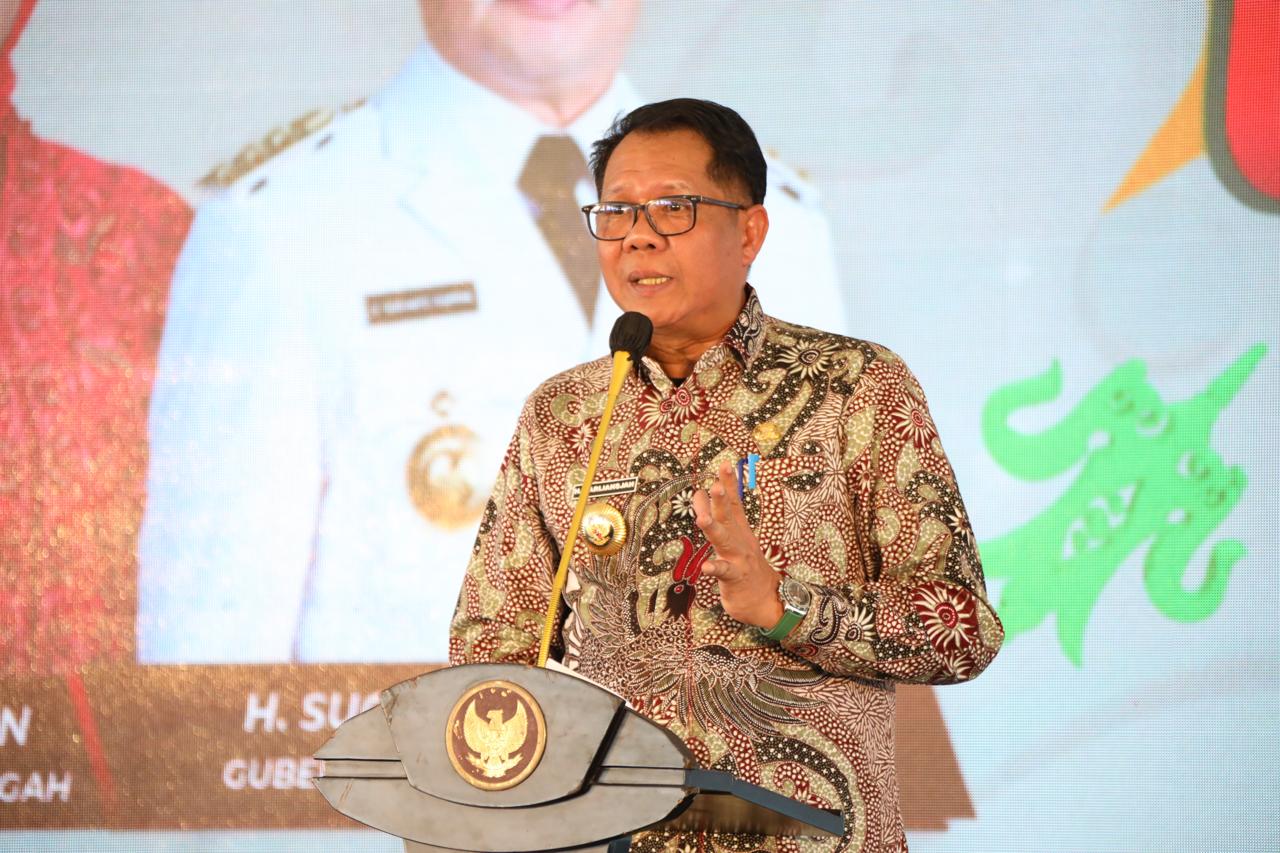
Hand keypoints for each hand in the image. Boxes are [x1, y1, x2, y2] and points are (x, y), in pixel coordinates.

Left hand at [693, 460, 783, 628]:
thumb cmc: (745, 567)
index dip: (729, 484)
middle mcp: (741, 541)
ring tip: (702, 519)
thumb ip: (716, 517)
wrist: (768, 600)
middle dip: (721, 501)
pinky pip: (725, 572)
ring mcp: (740, 559)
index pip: (735, 503)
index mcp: (741, 531)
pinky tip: (706, 567)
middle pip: (730, 517)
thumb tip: (699, 493)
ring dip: (714, 529)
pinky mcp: (736, 579)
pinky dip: (716, 568)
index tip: (724, 465)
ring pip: (725, 541)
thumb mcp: (733, 539)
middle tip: (714, 485)